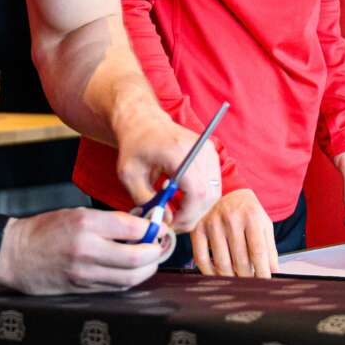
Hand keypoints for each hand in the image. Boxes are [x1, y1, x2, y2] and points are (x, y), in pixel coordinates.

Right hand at [0, 207, 173, 293]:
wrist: (12, 255)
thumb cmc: (43, 230)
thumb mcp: (76, 213)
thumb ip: (109, 220)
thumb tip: (141, 223)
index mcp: (85, 223)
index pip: (133, 228)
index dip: (153, 228)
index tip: (158, 226)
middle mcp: (87, 249)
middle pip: (138, 257)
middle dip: (157, 252)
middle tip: (161, 245)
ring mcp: (84, 272)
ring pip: (131, 277)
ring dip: (148, 268)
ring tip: (150, 258)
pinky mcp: (82, 288)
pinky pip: (117, 287)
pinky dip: (131, 279)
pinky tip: (132, 270)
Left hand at [112, 109, 220, 234]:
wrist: (144, 121)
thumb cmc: (135, 145)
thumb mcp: (129, 175)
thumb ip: (145, 200)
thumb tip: (165, 220)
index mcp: (177, 152)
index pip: (196, 191)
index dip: (188, 214)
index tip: (172, 223)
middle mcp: (198, 149)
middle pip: (209, 194)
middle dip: (193, 215)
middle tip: (174, 222)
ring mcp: (208, 150)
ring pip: (214, 191)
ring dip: (197, 208)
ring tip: (177, 211)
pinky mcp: (211, 153)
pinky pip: (214, 184)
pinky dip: (201, 197)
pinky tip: (183, 199)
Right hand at [191, 188, 278, 277]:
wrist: (226, 190)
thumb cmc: (248, 211)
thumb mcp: (264, 224)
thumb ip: (270, 248)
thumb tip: (274, 272)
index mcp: (251, 217)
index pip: (258, 250)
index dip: (262, 271)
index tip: (264, 283)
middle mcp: (231, 219)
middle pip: (240, 260)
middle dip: (247, 277)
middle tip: (250, 284)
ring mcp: (213, 224)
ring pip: (221, 263)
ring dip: (230, 278)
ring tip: (236, 280)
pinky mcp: (197, 229)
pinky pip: (201, 258)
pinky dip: (209, 272)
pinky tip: (217, 275)